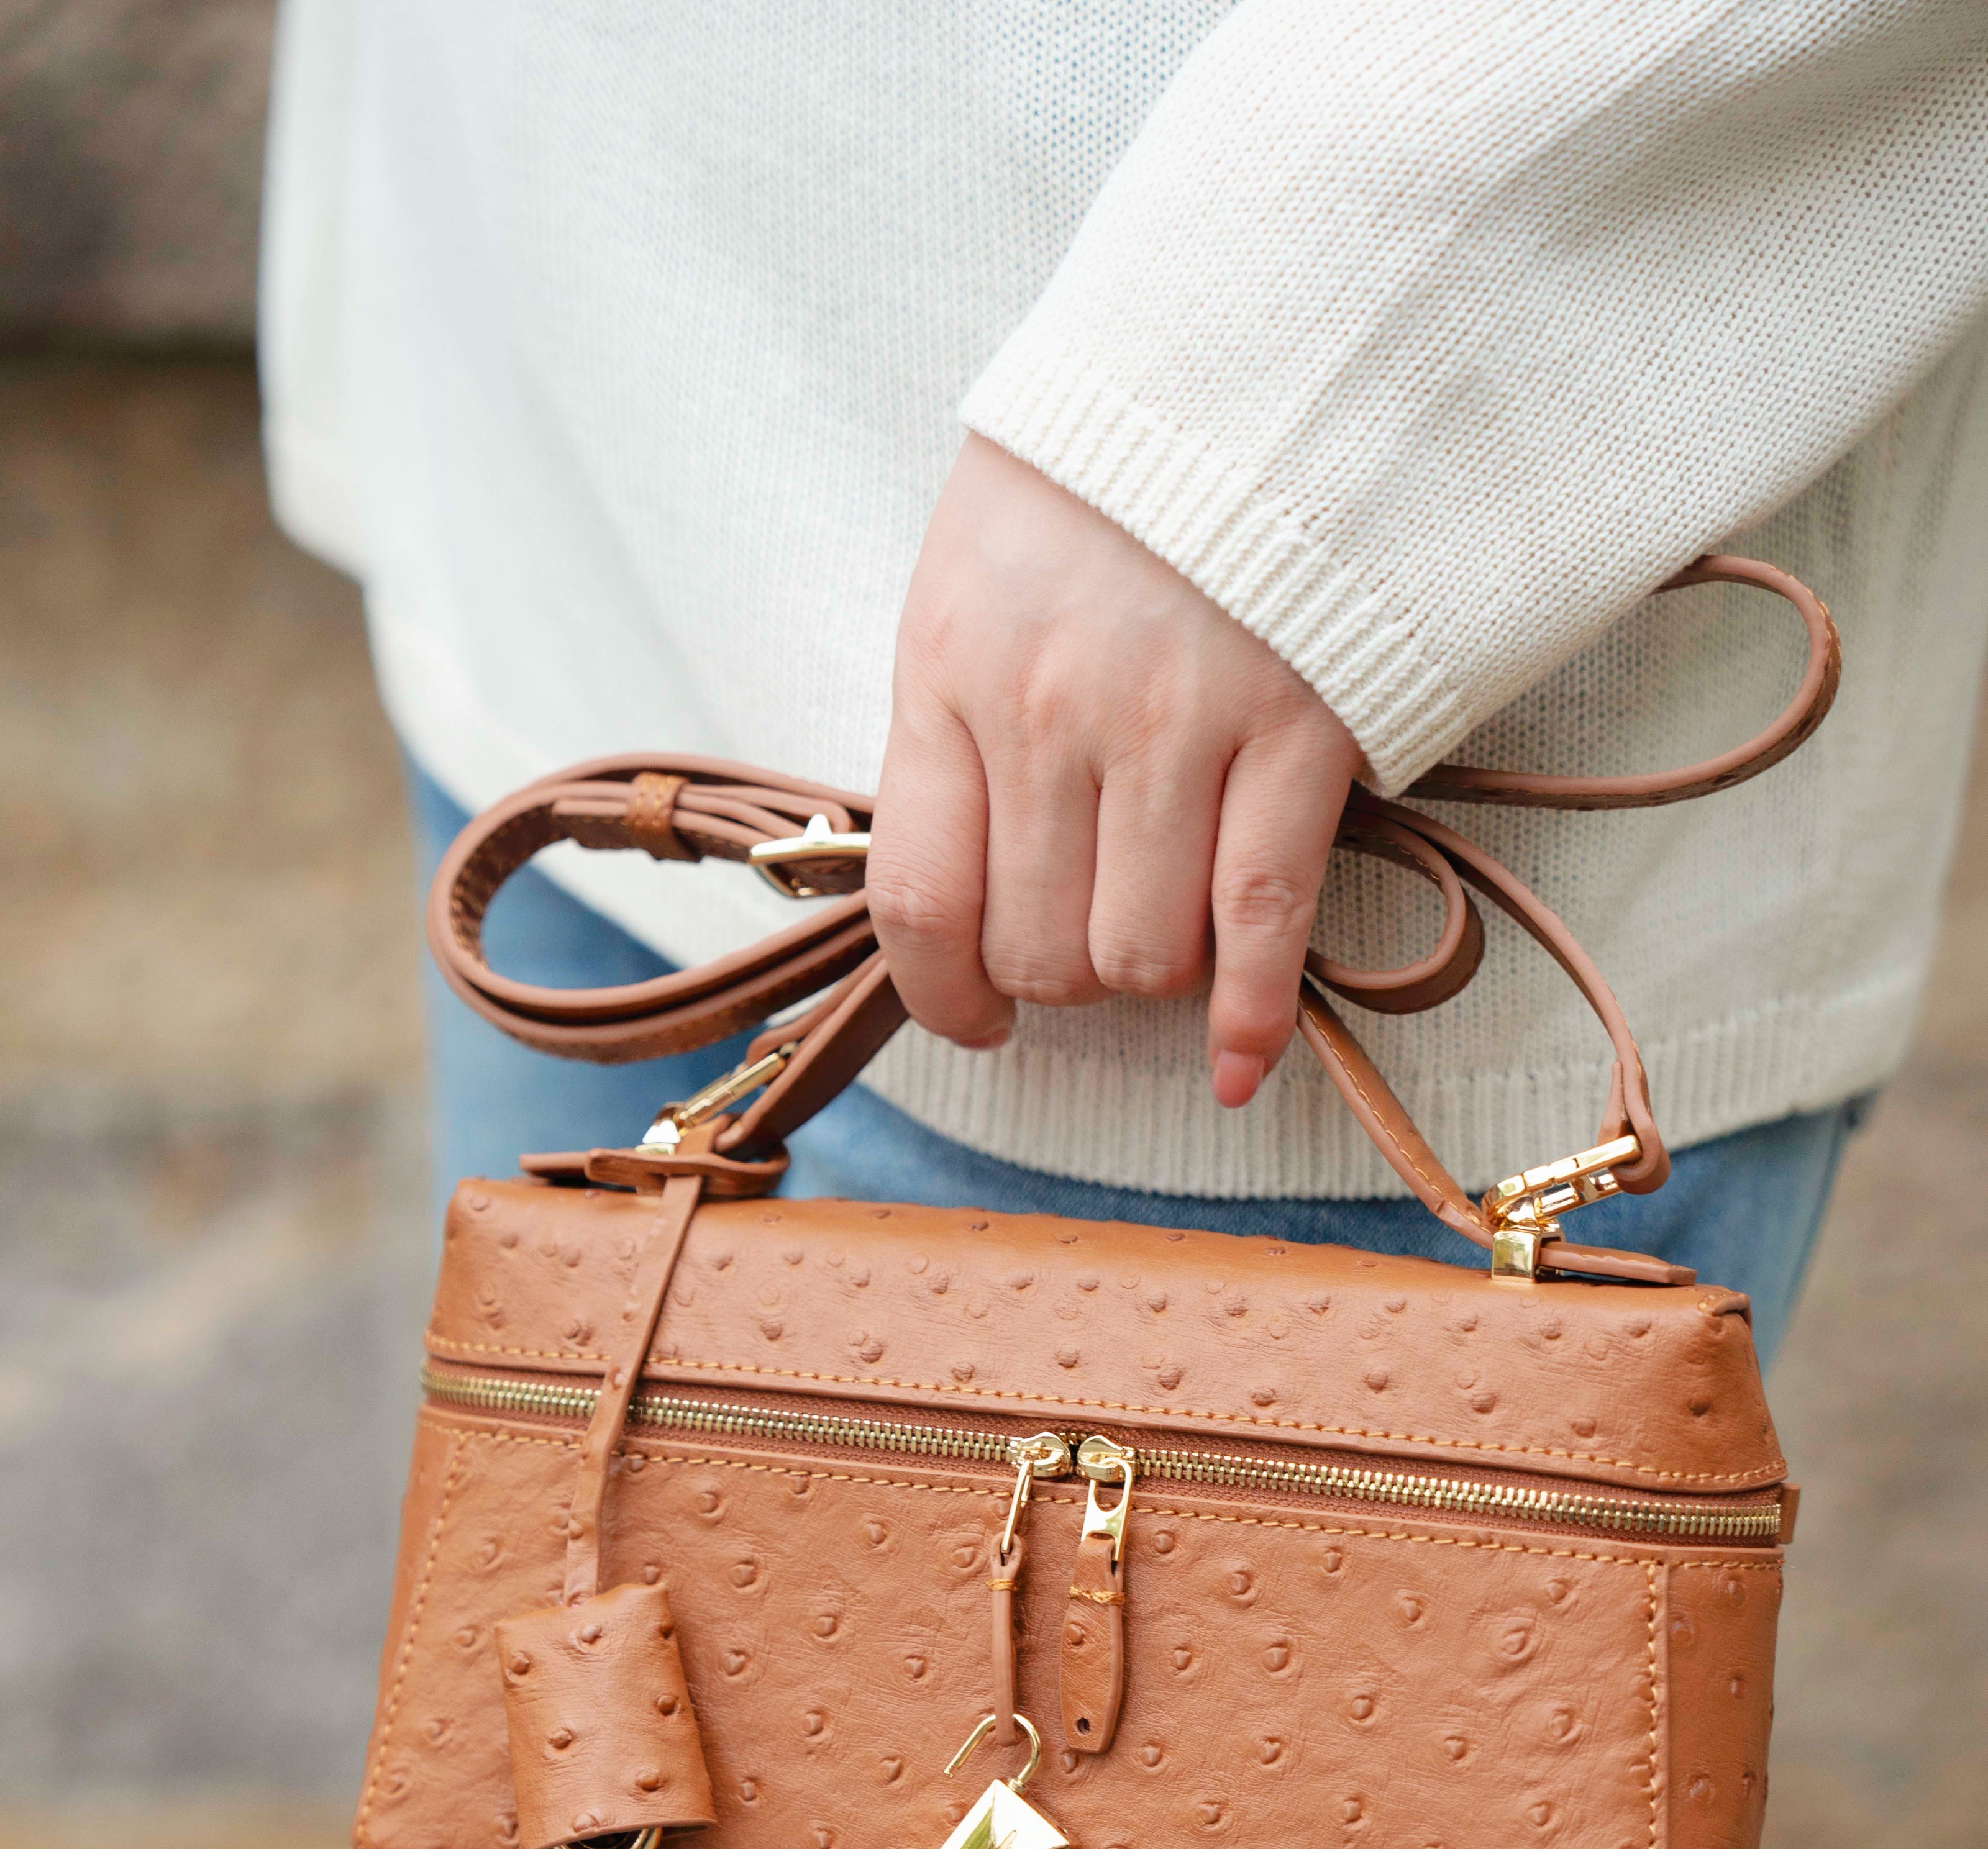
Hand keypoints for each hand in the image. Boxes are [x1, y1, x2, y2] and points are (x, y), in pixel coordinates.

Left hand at [867, 436, 1360, 1108]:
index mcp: (951, 668)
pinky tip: (1240, 1063)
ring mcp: (1178, 728)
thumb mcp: (974, 569)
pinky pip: (1261, 924)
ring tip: (1168, 933)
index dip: (944, 995)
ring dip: (1151, 977)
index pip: (918, 902)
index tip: (976, 1017)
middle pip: (1038, 946)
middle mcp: (1051, 714)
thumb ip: (956, 716)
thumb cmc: (1108, 468)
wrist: (1265, 344)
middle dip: (1060, 978)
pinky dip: (1252, 1015)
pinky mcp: (1299, 732)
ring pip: (1142, 955)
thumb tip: (960, 872)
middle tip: (1090, 943)